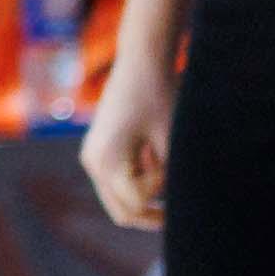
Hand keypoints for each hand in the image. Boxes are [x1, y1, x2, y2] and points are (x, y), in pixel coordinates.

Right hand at [78, 44, 173, 229]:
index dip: (162, 198)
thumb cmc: (160, 96)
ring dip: (144, 197)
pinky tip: (158, 165)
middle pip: (121, 211)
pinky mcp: (98, 149)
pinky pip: (116, 181)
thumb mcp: (173, 141)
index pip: (134, 207)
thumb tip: (180, 205)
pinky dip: (138, 183)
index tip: (177, 172)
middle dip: (151, 215)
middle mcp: (92, 163)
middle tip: (182, 214)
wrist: (141, 61)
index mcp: (107, 162)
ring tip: (170, 179)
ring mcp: (92, 156)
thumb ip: (172, 178)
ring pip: (117, 198)